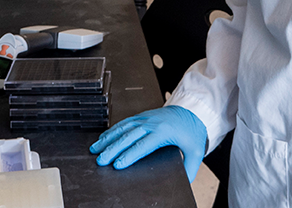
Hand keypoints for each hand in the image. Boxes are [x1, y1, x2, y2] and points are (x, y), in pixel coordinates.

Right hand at [89, 106, 207, 180]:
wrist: (192, 111)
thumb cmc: (192, 130)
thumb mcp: (196, 151)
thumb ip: (190, 168)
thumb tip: (184, 181)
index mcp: (163, 132)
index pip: (142, 146)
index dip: (129, 155)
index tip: (117, 164)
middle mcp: (151, 123)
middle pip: (128, 137)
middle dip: (112, 149)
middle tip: (101, 159)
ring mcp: (145, 118)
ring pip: (122, 128)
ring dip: (108, 138)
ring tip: (96, 148)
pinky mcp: (142, 116)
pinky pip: (124, 122)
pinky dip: (112, 130)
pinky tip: (104, 137)